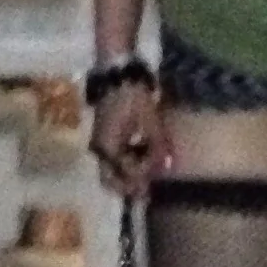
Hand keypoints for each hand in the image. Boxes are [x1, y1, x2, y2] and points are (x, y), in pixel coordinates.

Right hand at [89, 82, 169, 198]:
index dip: (141, 180)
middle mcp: (99, 149)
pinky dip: (124, 165)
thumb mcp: (149, 120)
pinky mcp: (104, 137)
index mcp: (108, 147)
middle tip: (146, 192)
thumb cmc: (133, 95)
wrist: (118, 74)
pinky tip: (139, 162)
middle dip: (128, 187)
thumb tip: (166, 167)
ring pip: (110, 171)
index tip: (154, 184)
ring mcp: (99, 144)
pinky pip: (112, 160)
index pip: (125, 173)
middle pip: (110, 180)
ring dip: (126, 177)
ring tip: (145, 178)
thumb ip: (157, 145)